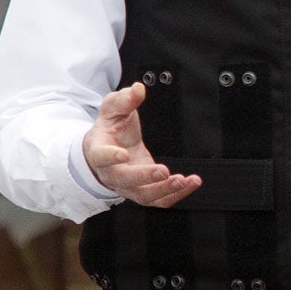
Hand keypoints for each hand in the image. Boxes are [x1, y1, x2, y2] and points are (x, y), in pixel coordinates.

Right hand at [82, 82, 201, 207]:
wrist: (107, 150)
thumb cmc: (109, 130)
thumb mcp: (112, 109)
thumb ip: (123, 100)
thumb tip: (137, 89)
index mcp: (99, 151)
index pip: (101, 156)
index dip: (111, 157)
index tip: (124, 154)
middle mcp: (112, 173)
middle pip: (125, 181)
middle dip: (144, 177)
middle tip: (163, 171)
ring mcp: (128, 185)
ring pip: (144, 196)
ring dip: (165, 190)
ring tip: (184, 180)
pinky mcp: (145, 190)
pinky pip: (159, 200)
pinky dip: (176, 194)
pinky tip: (191, 183)